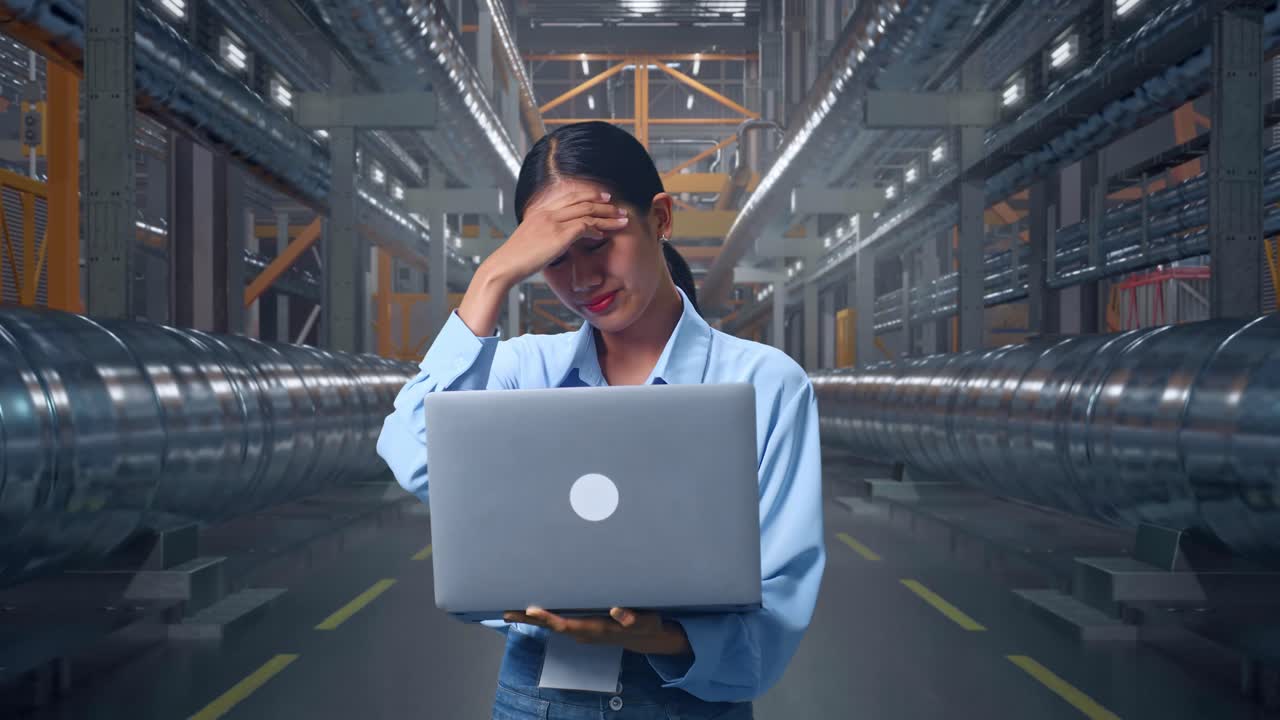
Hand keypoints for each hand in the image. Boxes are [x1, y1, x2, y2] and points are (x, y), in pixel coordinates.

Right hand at [480, 189, 628, 287]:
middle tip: (619, 207)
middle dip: (604, 204)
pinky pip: (584, 227)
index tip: (604, 197)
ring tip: (622, 220)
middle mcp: (548, 212)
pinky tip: (604, 236)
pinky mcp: (559, 235)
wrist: (505, 265)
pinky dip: (597, 230)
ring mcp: (553, 222)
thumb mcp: (529, 240)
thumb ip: (543, 235)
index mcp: (541, 211)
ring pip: (588, 212)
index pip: (570, 196)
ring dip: (608, 217)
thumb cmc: (516, 259)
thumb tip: (553, 240)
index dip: (590, 195)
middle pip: (582, 201)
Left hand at [503, 606, 690, 655]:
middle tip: (506, 611)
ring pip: (553, 624)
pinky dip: (542, 616)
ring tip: (508, 610)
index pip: (567, 624)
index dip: (548, 618)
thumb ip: (632, 617)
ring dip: (531, 618)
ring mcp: (582, 630)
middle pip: (552, 626)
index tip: (532, 610)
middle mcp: (585, 631)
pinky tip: (530, 609)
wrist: (645, 636)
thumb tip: (615, 610)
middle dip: (529, 619)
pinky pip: (558, 621)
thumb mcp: (647, 620)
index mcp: (597, 628)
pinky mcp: (582, 626)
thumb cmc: (646, 624)